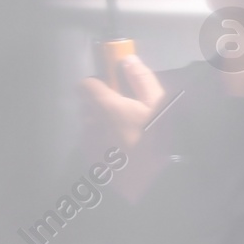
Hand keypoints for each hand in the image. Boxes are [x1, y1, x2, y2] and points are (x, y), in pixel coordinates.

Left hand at [77, 53, 172, 200]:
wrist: (148, 184)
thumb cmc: (155, 140)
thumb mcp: (158, 106)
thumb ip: (141, 79)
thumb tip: (127, 58)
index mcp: (104, 105)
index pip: (85, 84)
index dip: (99, 83)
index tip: (116, 89)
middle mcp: (89, 121)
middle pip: (87, 103)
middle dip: (102, 104)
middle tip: (127, 114)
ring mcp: (87, 141)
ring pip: (90, 123)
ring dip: (102, 124)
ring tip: (126, 135)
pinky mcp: (90, 159)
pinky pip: (92, 141)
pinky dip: (103, 141)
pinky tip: (121, 151)